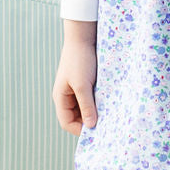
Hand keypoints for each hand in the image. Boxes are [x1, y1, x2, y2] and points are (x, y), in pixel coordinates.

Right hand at [52, 20, 97, 134]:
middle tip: (106, 125)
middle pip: (76, 118)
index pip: (67, 123)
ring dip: (95, 112)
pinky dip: (98, 102)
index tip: (97, 133)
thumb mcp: (83, 84)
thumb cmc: (79, 60)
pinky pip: (90, 99)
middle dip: (89, 122)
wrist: (83, 37)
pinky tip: (108, 103)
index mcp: (60, 98)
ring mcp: (75, 90)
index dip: (80, 130)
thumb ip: (86, 105)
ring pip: (85, 109)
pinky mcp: (85, 84)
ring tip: (108, 115)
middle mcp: (66, 96)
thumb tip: (91, 126)